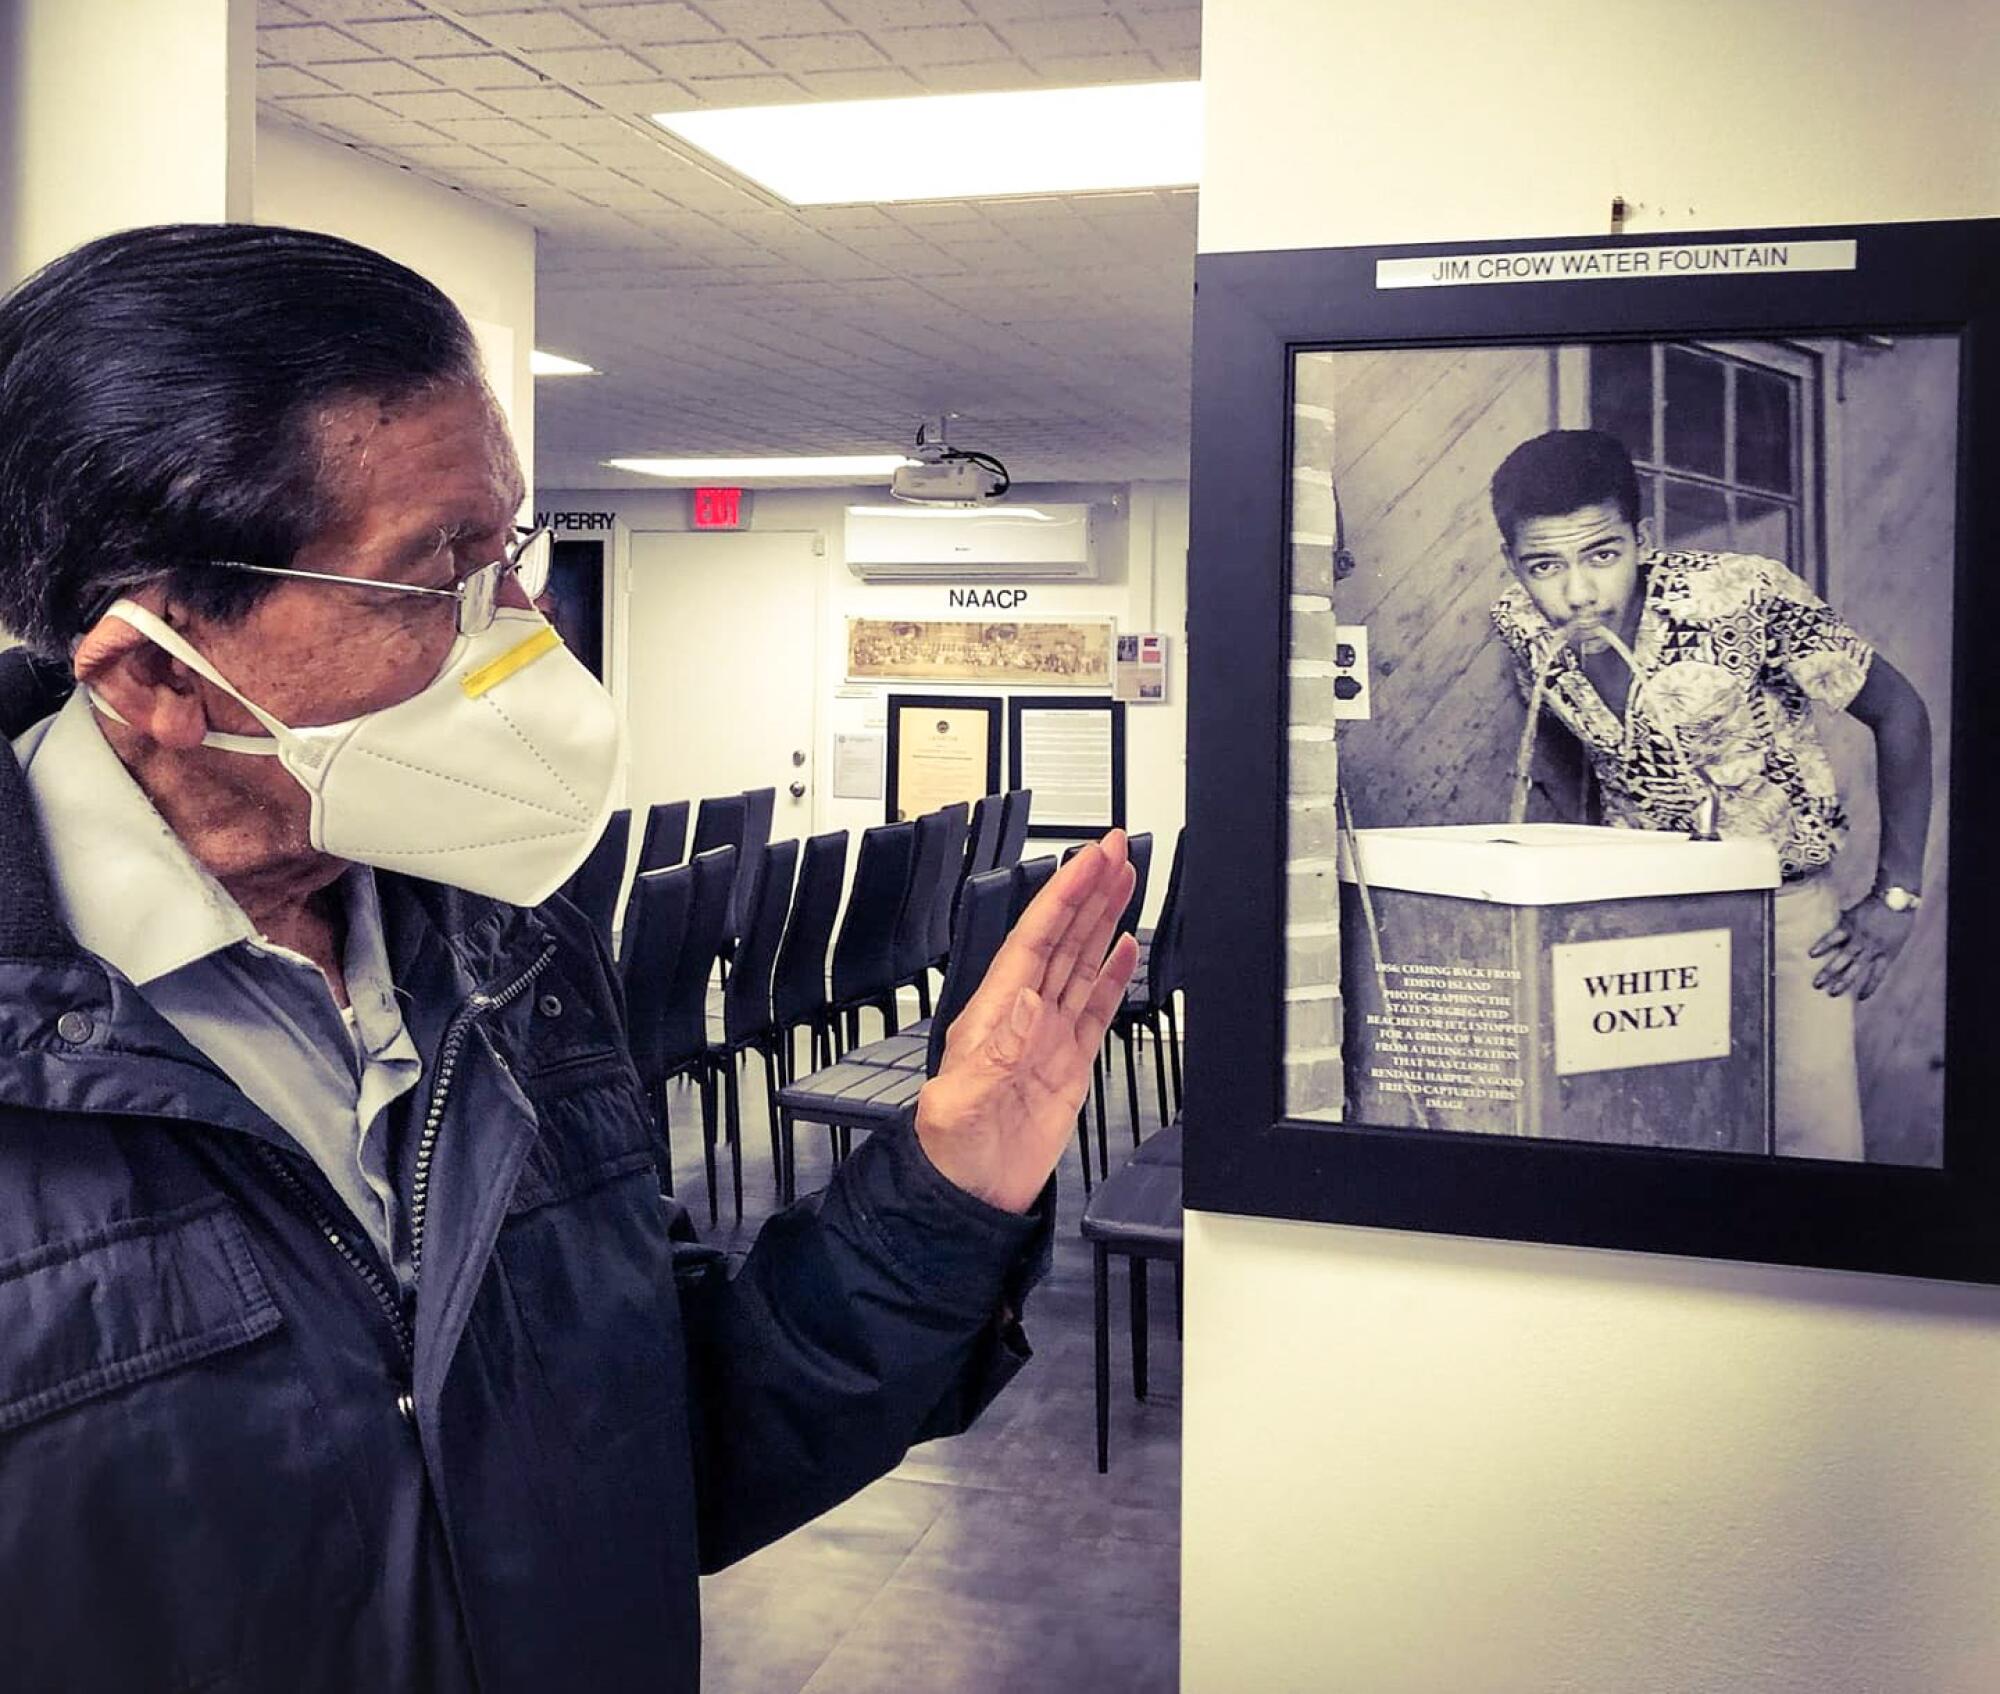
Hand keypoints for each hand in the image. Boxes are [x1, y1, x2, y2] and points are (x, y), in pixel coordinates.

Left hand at [915, 832, 1140, 1212]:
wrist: (970, 1200)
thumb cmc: (952, 1154)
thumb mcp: (962, 1104)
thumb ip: (997, 1055)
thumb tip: (1029, 1005)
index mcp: (995, 1015)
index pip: (1036, 939)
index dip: (1064, 896)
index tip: (1089, 861)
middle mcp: (1021, 1017)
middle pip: (1062, 938)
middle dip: (1088, 891)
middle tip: (1115, 850)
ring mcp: (1047, 1038)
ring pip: (1081, 963)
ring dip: (1103, 920)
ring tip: (1124, 881)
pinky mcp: (1069, 1064)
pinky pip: (1095, 1008)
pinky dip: (1113, 976)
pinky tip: (1126, 948)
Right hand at [1808, 892, 1915, 999]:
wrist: (1897, 897)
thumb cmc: (1900, 916)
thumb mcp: (1898, 937)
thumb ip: (1885, 948)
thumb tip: (1871, 955)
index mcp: (1888, 953)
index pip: (1878, 976)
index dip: (1869, 987)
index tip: (1861, 998)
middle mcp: (1873, 949)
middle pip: (1856, 970)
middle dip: (1842, 984)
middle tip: (1830, 994)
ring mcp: (1861, 937)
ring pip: (1843, 958)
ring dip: (1829, 972)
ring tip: (1817, 983)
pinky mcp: (1850, 924)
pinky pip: (1834, 937)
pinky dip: (1823, 946)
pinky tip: (1812, 953)